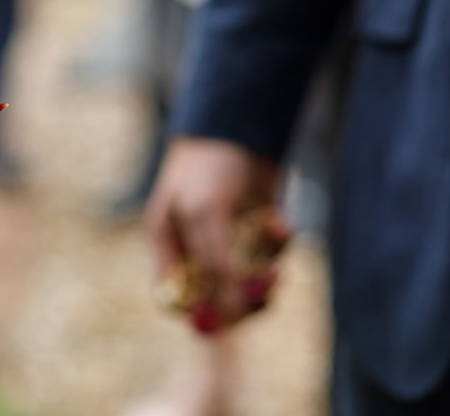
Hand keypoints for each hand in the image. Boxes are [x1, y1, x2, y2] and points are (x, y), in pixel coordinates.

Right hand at [145, 137, 287, 331]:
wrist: (241, 125)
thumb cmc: (209, 166)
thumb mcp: (205, 214)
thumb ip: (214, 261)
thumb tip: (227, 308)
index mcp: (170, 246)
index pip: (178, 299)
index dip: (201, 314)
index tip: (228, 323)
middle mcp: (198, 250)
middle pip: (218, 298)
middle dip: (243, 297)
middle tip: (265, 289)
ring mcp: (229, 242)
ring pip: (250, 282)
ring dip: (266, 272)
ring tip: (273, 243)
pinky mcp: (258, 232)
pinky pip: (273, 257)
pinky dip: (279, 245)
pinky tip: (277, 219)